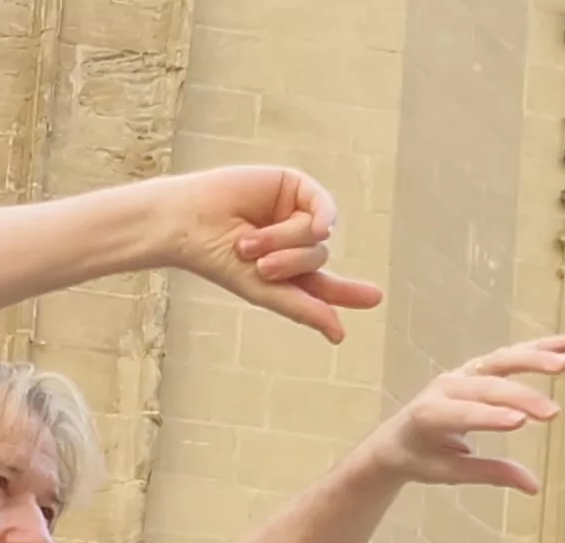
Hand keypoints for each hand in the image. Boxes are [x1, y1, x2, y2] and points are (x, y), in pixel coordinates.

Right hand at [154, 166, 385, 341]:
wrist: (188, 222)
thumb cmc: (216, 258)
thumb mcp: (264, 290)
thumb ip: (304, 309)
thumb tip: (340, 333)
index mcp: (285, 269)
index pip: (323, 283)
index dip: (349, 292)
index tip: (376, 298)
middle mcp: (292, 241)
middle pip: (319, 259)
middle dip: (291, 264)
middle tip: (258, 264)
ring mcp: (293, 212)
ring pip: (320, 235)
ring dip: (286, 241)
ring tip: (248, 240)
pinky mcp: (293, 186)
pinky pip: (324, 206)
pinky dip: (321, 218)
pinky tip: (317, 225)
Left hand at [356, 336, 564, 493]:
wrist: (395, 440)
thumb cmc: (420, 459)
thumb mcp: (449, 472)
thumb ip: (489, 474)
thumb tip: (534, 487)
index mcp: (430, 415)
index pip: (464, 414)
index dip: (491, 417)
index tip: (521, 422)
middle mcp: (446, 388)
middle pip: (488, 387)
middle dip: (521, 398)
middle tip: (552, 413)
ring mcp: (461, 374)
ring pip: (500, 361)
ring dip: (533, 359)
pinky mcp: (475, 368)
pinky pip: (508, 356)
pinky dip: (536, 347)